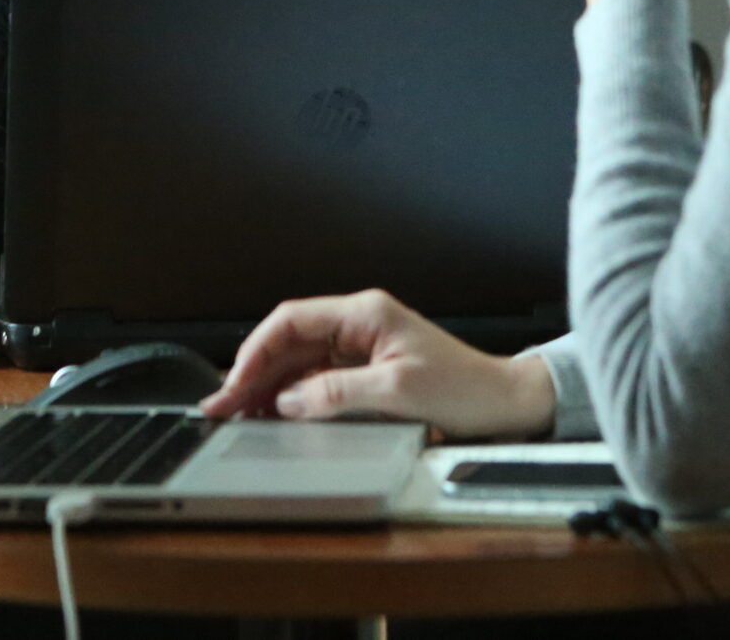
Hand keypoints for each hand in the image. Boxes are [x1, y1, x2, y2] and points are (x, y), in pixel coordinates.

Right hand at [199, 289, 557, 439]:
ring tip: (239, 414)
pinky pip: (317, 380)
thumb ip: (338, 393)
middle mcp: (359, 324)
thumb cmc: (466, 387)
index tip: (236, 381)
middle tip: (222, 405)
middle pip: (289, 342)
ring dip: (268, 387)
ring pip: (298, 362)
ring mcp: (362, 348)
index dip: (256, 350)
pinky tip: (275, 415)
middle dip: (253, 372)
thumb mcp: (398, 391)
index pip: (292, 320)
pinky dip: (292, 397)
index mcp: (365, 313)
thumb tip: (290, 401)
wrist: (506, 403)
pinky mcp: (367, 371)